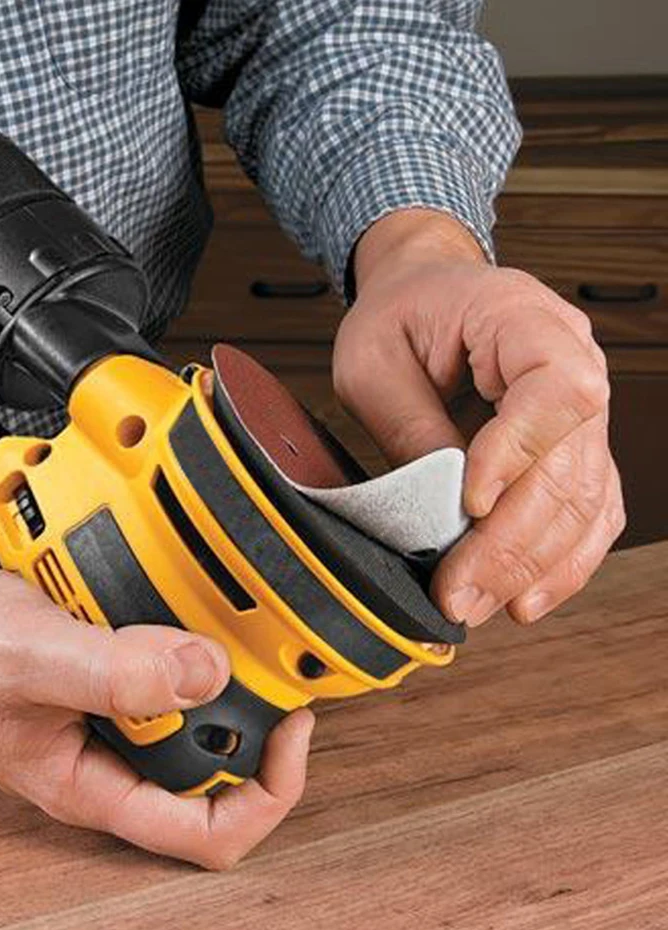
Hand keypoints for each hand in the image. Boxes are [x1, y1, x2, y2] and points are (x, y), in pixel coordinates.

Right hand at [0, 561, 313, 868]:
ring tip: (233, 628)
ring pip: (190, 719)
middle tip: (275, 662)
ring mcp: (102, 719)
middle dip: (251, 723)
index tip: (289, 727)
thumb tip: (207, 675)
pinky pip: (162, 674)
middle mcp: (103, 760)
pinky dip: (182, 645)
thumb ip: (114, 671)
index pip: (201, 831)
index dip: (264, 791)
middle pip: (211, 773)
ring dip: (218, 679)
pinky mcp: (100, 679)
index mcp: (87, 786)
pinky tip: (184, 605)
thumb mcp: (27, 658)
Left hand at [333, 209, 624, 625]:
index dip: (518, 454)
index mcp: (524, 318)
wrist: (425, 294)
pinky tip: (524, 596)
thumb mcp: (372, 361)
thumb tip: (441, 508)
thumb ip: (409, 426)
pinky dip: (560, 560)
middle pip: (571, 464)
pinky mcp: (572, 449)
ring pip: (585, 500)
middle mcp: (572, 362)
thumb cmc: (399, 316)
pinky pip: (588, 511)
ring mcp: (581, 411)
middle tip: (459, 593)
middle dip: (511, 541)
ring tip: (481, 604)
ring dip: (533, 564)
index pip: (556, 390)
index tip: (468, 503)